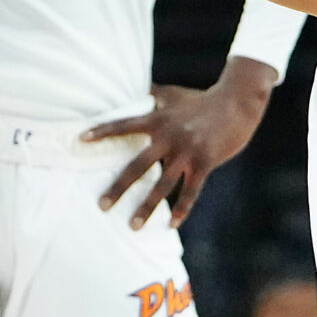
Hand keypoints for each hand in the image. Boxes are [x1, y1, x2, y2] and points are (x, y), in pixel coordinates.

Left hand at [91, 58, 276, 228]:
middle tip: (101, 205)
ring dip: (147, 207)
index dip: (102, 132)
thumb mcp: (174, 94)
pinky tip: (171, 225)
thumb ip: (153, 96)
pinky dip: (181, 209)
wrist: (236, 102)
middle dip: (118, 187)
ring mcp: (187, 151)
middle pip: (137, 165)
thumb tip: (136, 91)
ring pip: (162, 184)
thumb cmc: (202, 99)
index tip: (80, 140)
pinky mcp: (205, 162)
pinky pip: (190, 191)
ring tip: (132, 226)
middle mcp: (168, 136)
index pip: (124, 125)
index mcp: (158, 119)